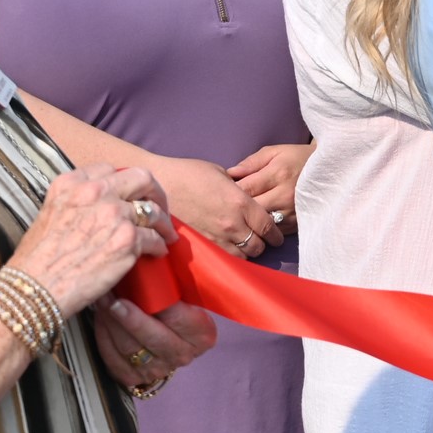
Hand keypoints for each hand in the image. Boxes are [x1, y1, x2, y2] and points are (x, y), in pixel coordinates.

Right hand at [7, 166, 173, 317]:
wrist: (34, 288)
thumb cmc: (37, 259)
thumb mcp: (49, 214)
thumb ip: (75, 202)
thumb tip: (99, 206)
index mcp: (71, 184)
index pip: (108, 169)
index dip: (124, 182)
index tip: (130, 193)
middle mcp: (95, 193)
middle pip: (141, 178)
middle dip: (155, 192)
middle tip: (159, 206)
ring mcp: (114, 214)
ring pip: (153, 211)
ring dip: (163, 223)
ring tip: (164, 233)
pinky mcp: (128, 240)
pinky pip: (155, 238)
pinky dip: (159, 246)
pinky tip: (157, 251)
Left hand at [91, 289, 215, 392]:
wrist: (168, 340)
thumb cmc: (177, 309)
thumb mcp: (188, 295)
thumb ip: (181, 279)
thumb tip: (171, 245)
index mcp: (202, 335)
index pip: (181, 319)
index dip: (162, 304)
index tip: (147, 287)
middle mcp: (183, 355)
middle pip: (153, 337)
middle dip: (130, 317)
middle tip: (115, 298)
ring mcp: (157, 369)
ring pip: (128, 347)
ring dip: (111, 322)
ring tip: (103, 301)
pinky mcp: (132, 377)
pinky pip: (112, 357)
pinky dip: (103, 336)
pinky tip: (102, 318)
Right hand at [150, 156, 278, 258]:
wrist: (156, 183)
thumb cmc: (188, 173)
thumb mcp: (222, 174)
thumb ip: (240, 189)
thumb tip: (249, 196)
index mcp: (241, 203)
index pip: (269, 226)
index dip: (275, 234)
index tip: (276, 237)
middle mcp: (232, 224)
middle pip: (258, 246)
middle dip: (261, 244)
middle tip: (259, 241)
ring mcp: (214, 238)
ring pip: (241, 257)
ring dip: (244, 253)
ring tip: (242, 247)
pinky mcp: (198, 246)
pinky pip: (220, 259)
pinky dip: (227, 258)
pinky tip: (225, 251)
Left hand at [227, 142, 310, 243]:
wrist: (332, 168)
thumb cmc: (299, 158)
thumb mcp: (276, 152)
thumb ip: (252, 162)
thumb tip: (230, 173)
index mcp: (277, 174)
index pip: (243, 189)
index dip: (228, 193)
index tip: (222, 194)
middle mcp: (285, 195)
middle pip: (250, 210)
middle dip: (236, 210)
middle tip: (228, 208)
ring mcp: (293, 211)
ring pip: (261, 223)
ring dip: (249, 222)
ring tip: (241, 218)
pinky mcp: (299, 222)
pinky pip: (275, 231)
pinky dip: (264, 228)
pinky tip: (259, 223)